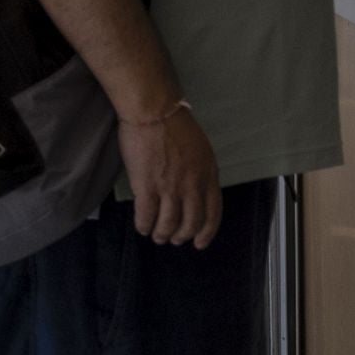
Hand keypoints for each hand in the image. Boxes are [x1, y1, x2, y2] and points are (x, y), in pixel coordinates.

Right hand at [119, 103, 220, 247]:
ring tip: (157, 237)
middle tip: (174, 240)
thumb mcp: (202, 150)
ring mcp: (170, 188)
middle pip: (190, 222)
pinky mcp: (147, 186)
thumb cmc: (176, 124)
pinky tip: (142, 227)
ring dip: (162, 234)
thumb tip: (194, 188)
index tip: (199, 242)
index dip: (206, 233)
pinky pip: (146, 215)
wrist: (154, 112)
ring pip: (168, 223)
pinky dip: (144, 224)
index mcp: (208, 177)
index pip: (212, 214)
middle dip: (182, 236)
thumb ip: (201, 172)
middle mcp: (192, 187)